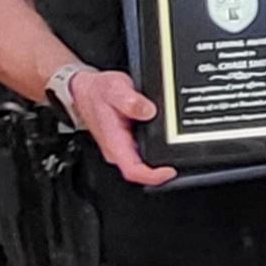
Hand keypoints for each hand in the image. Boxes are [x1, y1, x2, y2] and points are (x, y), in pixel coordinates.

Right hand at [66, 67, 176, 188]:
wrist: (85, 89)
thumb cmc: (97, 91)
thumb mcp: (115, 89)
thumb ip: (131, 101)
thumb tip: (148, 111)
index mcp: (114, 142)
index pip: (133, 171)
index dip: (153, 176)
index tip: (170, 171)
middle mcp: (117, 150)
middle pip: (142, 170)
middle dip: (163, 167)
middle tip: (180, 153)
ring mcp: (122, 148)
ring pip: (144, 162)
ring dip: (161, 158)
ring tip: (177, 145)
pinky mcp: (127, 142)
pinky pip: (143, 151)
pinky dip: (156, 147)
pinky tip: (166, 138)